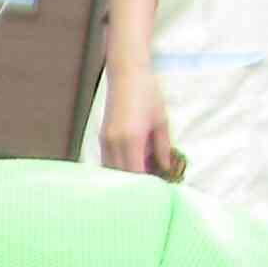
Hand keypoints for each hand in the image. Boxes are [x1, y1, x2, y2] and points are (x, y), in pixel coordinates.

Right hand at [99, 66, 181, 182]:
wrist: (127, 75)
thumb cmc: (148, 94)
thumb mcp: (161, 122)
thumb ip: (163, 148)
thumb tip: (166, 168)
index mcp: (132, 139)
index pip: (136, 173)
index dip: (146, 185)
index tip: (157, 191)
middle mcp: (115, 143)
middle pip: (123, 176)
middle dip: (135, 185)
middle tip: (148, 191)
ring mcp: (105, 141)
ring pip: (112, 171)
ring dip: (125, 178)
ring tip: (139, 182)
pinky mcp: (102, 138)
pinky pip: (107, 162)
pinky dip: (117, 169)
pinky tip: (129, 169)